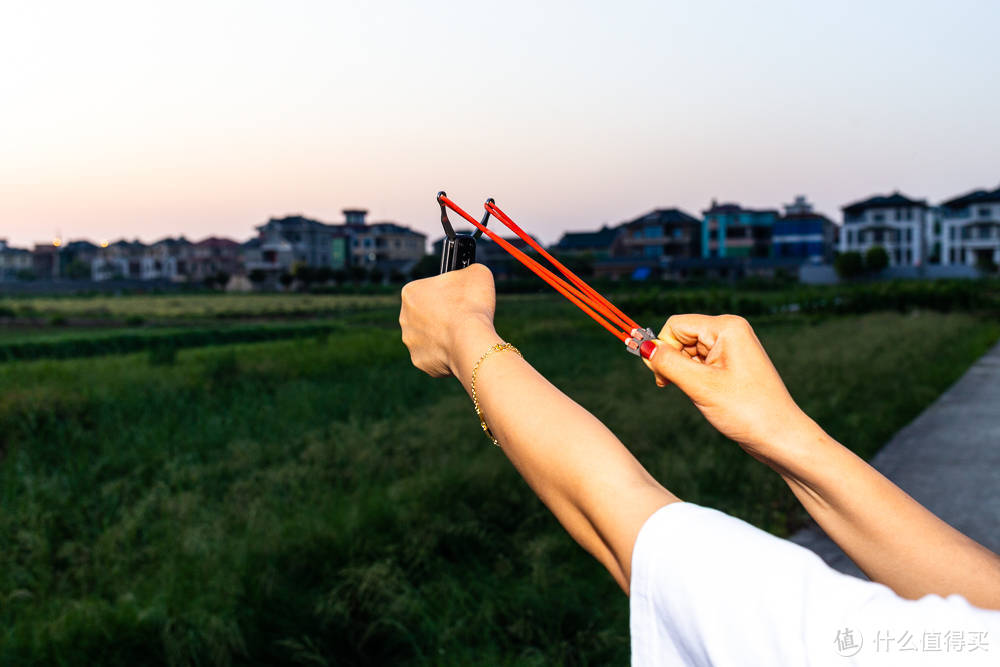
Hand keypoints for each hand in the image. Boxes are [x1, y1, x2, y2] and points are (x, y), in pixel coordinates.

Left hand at [399, 264, 497, 377]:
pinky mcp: (419, 361)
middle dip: (442, 315)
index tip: (460, 297)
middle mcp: (404, 317)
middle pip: (426, 313)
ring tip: (464, 334)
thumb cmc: (471, 304)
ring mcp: (410, 341)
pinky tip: (461, 349)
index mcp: (410, 292)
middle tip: (464, 316)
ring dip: (443, 335)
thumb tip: (469, 275)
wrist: (471, 341)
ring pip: (429, 336)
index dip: (446, 292)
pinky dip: (447, 354)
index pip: (428, 289)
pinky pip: (435, 356)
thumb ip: (468, 272)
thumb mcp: (477, 273)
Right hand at [645, 314, 814, 462]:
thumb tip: (642, 348)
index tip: (661, 376)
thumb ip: (667, 363)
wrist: (780, 436)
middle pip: (681, 337)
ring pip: (688, 351)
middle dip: (673, 362)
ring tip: (701, 394)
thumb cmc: (747, 411)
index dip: (663, 348)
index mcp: (727, 328)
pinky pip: (700, 362)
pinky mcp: (731, 363)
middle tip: (679, 387)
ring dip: (684, 372)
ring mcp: (732, 347)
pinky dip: (694, 378)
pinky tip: (706, 394)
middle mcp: (731, 331)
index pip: (676, 326)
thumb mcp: (700, 386)